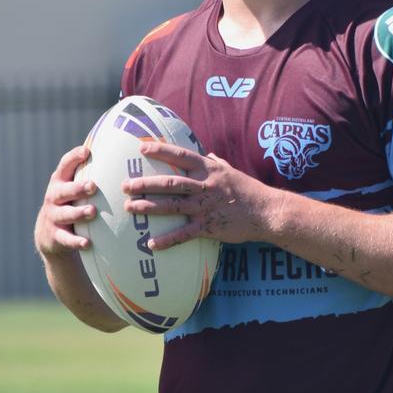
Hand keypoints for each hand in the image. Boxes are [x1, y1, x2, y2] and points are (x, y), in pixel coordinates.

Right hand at [34, 146, 96, 255]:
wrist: (49, 233)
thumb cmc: (72, 202)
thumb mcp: (75, 186)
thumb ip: (90, 172)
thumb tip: (121, 151)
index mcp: (60, 181)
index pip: (64, 166)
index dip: (74, 157)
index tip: (87, 151)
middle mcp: (54, 197)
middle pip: (63, 191)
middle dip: (77, 188)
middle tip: (92, 186)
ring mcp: (53, 217)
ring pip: (65, 214)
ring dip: (78, 213)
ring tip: (92, 212)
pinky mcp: (55, 236)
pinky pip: (66, 239)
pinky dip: (76, 241)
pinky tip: (87, 242)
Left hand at [121, 142, 275, 249]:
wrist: (266, 212)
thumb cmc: (248, 190)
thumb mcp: (231, 171)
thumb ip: (217, 162)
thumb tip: (207, 154)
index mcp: (210, 170)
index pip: (181, 156)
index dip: (161, 151)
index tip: (142, 148)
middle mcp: (205, 186)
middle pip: (170, 182)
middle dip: (146, 183)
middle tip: (125, 185)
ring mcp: (206, 206)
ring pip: (172, 206)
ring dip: (149, 207)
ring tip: (130, 208)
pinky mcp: (209, 227)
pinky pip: (184, 234)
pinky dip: (167, 240)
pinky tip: (151, 244)